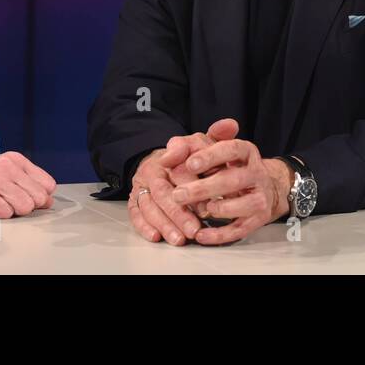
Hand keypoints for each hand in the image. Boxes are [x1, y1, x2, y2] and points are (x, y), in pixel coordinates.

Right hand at [0, 151, 56, 217]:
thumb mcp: (1, 173)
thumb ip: (25, 184)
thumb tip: (49, 200)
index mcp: (15, 159)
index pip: (47, 184)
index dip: (40, 197)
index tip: (25, 198)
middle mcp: (7, 166)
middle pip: (39, 197)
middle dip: (27, 207)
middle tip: (8, 203)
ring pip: (25, 206)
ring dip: (13, 212)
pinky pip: (6, 212)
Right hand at [127, 118, 239, 244]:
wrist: (163, 162)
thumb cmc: (188, 158)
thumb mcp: (202, 145)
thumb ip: (217, 137)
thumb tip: (231, 125)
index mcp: (168, 155)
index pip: (176, 171)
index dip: (191, 188)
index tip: (206, 206)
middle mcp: (151, 170)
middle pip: (162, 192)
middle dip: (178, 213)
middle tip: (194, 229)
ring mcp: (141, 185)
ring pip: (148, 206)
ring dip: (164, 224)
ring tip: (180, 239)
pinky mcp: (133, 200)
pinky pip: (135, 213)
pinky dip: (144, 226)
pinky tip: (156, 237)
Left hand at [171, 139, 293, 244]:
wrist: (264, 187)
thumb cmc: (228, 167)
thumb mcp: (213, 150)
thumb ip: (190, 146)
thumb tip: (169, 153)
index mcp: (246, 151)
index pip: (231, 149)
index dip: (210, 156)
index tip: (189, 164)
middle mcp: (257, 173)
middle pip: (233, 179)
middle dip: (204, 188)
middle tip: (178, 195)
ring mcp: (260, 196)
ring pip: (243, 204)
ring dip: (220, 209)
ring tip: (200, 211)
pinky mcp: (258, 219)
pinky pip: (240, 229)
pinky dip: (219, 235)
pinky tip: (201, 235)